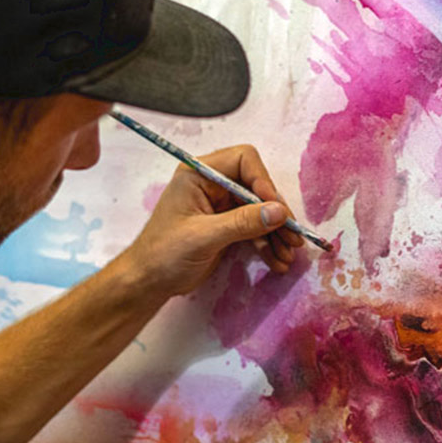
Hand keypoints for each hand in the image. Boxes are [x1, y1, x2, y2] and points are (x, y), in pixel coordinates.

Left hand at [122, 144, 306, 297]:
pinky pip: (255, 228)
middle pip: (257, 187)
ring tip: (288, 256)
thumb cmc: (164, 254)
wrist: (148, 282)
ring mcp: (221, 206)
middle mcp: (213, 184)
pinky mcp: (226, 226)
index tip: (277, 210)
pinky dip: (267, 243)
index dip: (263, 182)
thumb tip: (280, 212)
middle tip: (293, 238)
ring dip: (276, 233)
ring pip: (260, 210)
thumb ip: (242, 223)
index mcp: (199, 174)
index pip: (243, 160)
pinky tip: (276, 262)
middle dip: (276, 213)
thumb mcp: (203, 237)